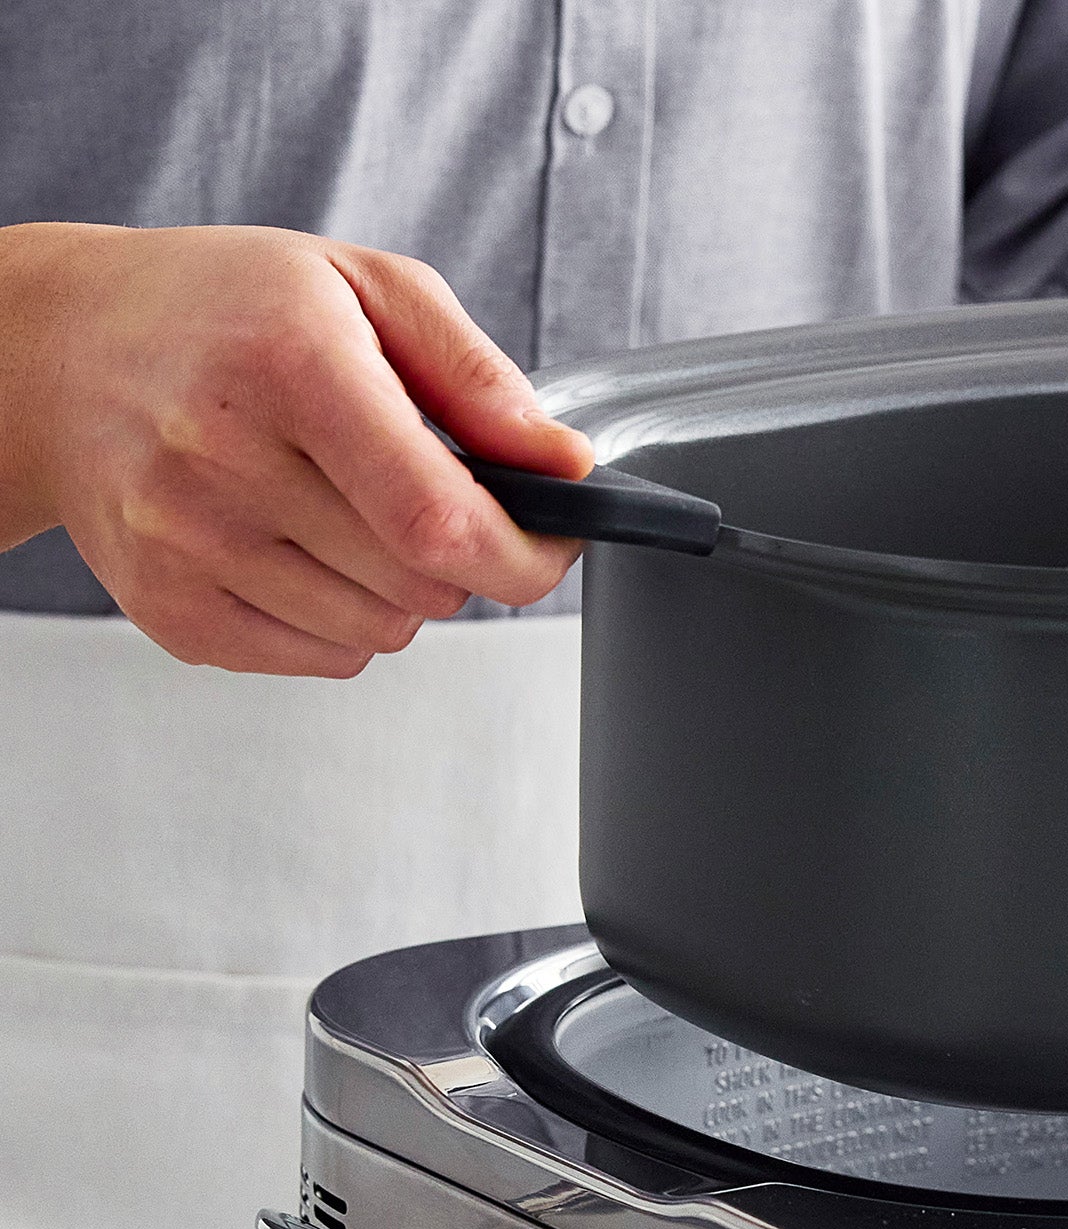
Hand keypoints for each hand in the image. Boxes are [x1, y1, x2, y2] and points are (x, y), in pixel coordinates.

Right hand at [0, 222, 590, 675]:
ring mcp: (188, 544)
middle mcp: (222, 457)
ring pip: (383, 632)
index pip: (442, 520)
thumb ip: (479, 378)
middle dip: (461, 559)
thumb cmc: (223, 313)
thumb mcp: (365, 289)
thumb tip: (565, 464)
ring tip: (344, 508)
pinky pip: (326, 658)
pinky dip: (342, 617)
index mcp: (288, 365)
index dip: (524, 555)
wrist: (60, 352)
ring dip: (400, 588)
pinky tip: (298, 544)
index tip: (551, 542)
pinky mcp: (173, 610)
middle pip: (424, 585)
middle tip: (424, 496)